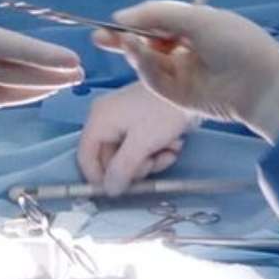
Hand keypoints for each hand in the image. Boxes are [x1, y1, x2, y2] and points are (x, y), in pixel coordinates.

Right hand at [0, 0, 83, 111]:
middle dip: (50, 78)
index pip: (13, 51)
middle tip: (79, 76)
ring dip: (32, 92)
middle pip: (14, 78)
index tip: (73, 61)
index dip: (47, 58)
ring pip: (0, 97)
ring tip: (58, 86)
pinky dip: (3, 102)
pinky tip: (18, 96)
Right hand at [78, 82, 198, 195]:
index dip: (98, 178)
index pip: (86, 157)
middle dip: (135, 167)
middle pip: (110, 157)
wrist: (193, 86)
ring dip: (152, 160)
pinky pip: (143, 143)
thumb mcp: (141, 144)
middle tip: (154, 165)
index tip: (118, 191)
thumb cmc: (161, 113)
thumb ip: (122, 170)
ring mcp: (126, 118)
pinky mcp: (143, 119)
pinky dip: (159, 148)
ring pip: (130, 154)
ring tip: (171, 152)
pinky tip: (176, 143)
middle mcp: (107, 117)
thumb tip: (109, 191)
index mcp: (99, 119)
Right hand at [95, 0, 278, 140]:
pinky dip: (142, 67)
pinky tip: (137, 54)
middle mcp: (185, 50)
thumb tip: (121, 16)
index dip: (135, 20)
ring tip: (125, 41)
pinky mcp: (177, 97)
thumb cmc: (236, 43)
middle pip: (146, 44)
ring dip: (133, 51)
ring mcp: (180, 74)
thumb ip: (158, 14)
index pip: (157, 22)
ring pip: (146, 62)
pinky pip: (153, 80)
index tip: (114, 21)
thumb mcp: (197, 18)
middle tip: (99, 37)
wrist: (262, 84)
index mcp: (194, 27)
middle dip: (123, 40)